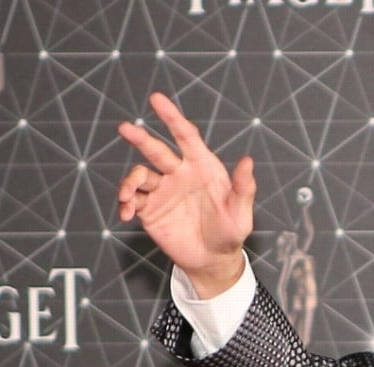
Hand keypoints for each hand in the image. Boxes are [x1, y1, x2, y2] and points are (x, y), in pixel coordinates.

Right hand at [117, 92, 255, 297]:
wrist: (213, 259)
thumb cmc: (231, 232)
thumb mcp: (241, 212)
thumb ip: (243, 187)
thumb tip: (248, 160)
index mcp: (202, 167)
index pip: (186, 136)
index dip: (172, 117)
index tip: (157, 99)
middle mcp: (179, 173)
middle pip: (156, 150)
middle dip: (140, 138)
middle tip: (124, 128)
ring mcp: (163, 190)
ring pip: (139, 175)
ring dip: (130, 181)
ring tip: (127, 195)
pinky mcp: (150, 209)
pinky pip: (131, 200)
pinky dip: (125, 203)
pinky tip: (126, 214)